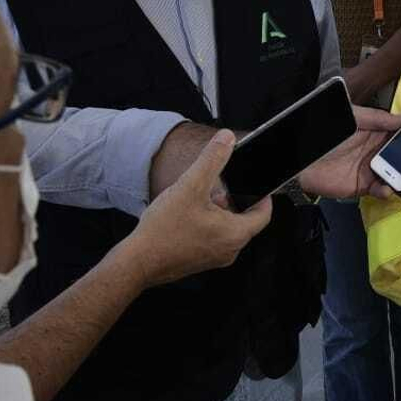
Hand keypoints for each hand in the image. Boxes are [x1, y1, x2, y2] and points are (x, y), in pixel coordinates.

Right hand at [131, 130, 272, 287]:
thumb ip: (212, 159)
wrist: (136, 261)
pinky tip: (187, 215)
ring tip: (199, 200)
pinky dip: (207, 225)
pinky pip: (212, 239)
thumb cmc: (163, 230)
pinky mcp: (199, 262)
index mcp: (236, 234)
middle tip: (219, 190)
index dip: (264, 198)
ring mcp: (214, 259)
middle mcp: (229, 251)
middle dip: (234, 202)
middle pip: (244, 221)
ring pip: (227, 230)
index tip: (259, 187)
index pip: (264, 215)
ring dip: (219, 213)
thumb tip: (227, 139)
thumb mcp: (190, 186)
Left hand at [298, 106, 400, 199]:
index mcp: (379, 133)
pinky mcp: (362, 186)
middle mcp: (378, 152)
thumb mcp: (355, 116)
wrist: (300, 153)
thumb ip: (381, 119)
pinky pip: (381, 190)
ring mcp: (372, 170)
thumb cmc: (327, 130)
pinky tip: (391, 188)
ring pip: (399, 176)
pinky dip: (388, 191)